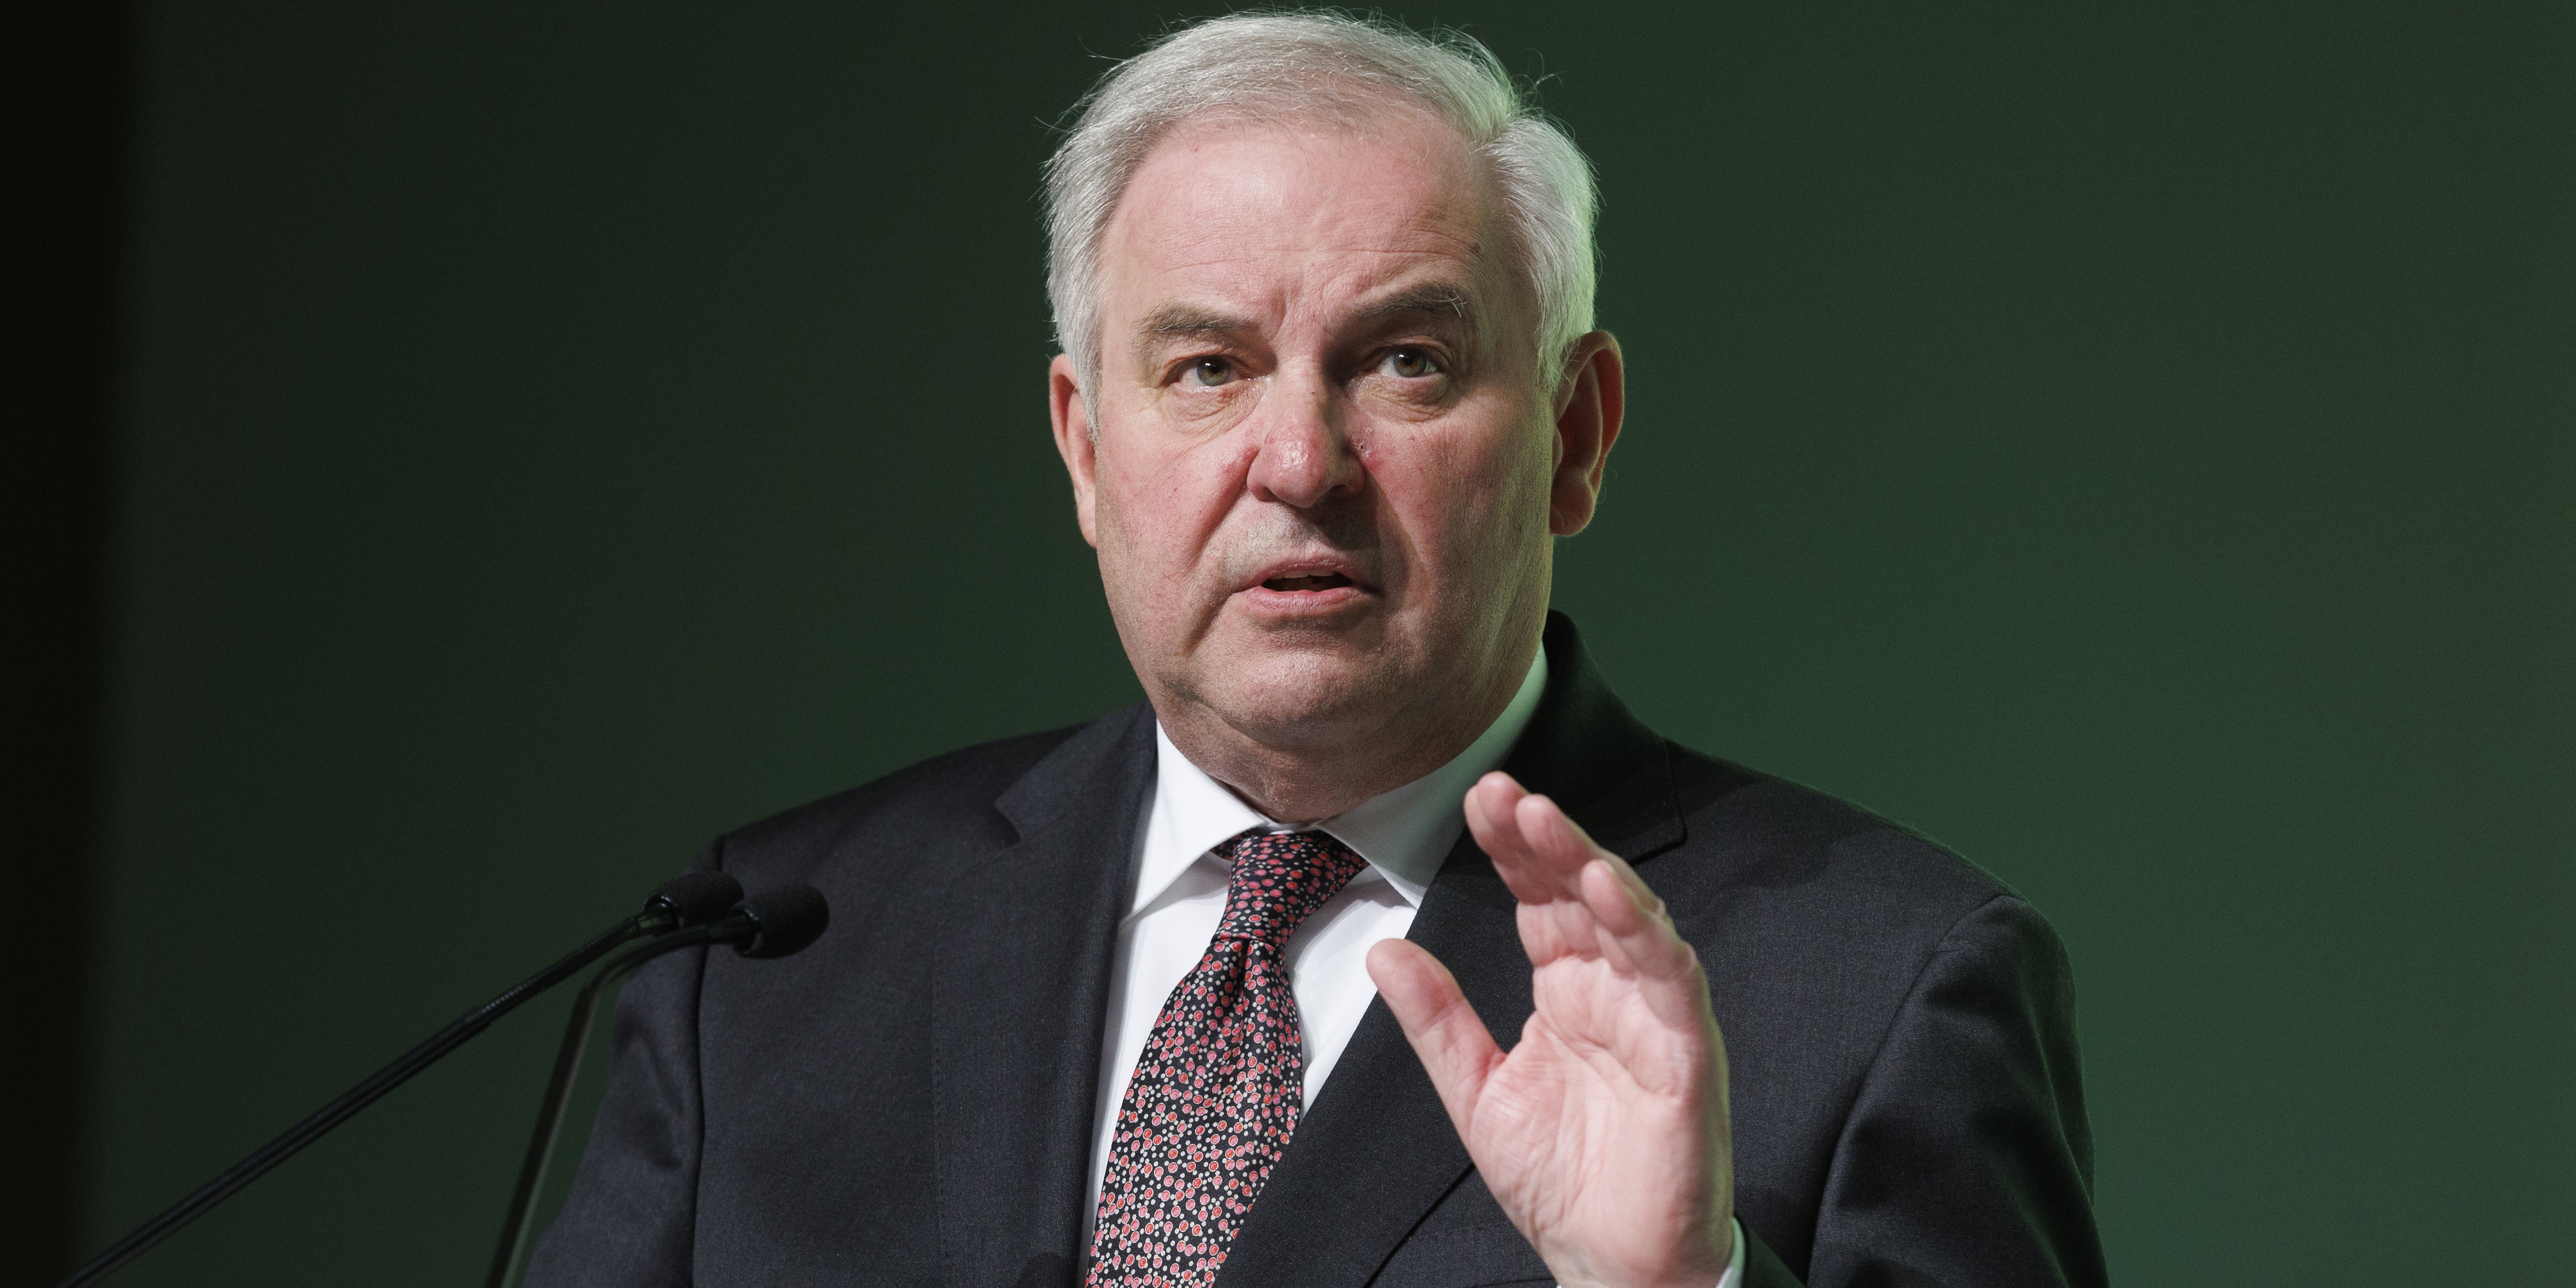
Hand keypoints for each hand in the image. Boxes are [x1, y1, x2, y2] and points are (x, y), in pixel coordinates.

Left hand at [1367, 771, 1733, 1287]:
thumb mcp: (1476, 1093)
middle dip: (1544, 837)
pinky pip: (1671, 979)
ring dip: (1589, 864)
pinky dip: (1644, 933)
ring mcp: (1654, 1017)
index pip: (1538, 899)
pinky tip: (1609, 892)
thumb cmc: (1562, 1185)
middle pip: (1582, 892)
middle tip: (1502, 791)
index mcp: (1566, 992)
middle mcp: (1613, 991)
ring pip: (1630, 918)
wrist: (1614, 1266)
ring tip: (1544, 820)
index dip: (1511, 848)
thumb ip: (1437, 1020)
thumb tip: (1385, 951)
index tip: (1476, 800)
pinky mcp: (1686, 1054)